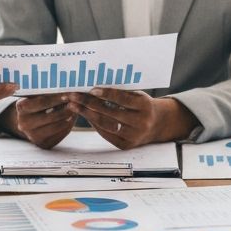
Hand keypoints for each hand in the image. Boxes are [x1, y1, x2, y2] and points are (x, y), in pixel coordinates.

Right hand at [0, 93, 77, 149]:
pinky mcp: (43, 143)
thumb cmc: (38, 101)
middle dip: (66, 108)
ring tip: (76, 108)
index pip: (42, 102)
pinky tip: (71, 117)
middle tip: (78, 101)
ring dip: (69, 116)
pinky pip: (59, 134)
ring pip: (57, 126)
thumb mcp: (38, 94)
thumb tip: (68, 84)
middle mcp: (23, 123)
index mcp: (21, 107)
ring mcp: (32, 136)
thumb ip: (49, 90)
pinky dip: (68, 125)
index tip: (70, 93)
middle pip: (51, 116)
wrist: (30, 120)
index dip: (57, 98)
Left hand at [70, 89, 198, 148]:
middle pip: (110, 113)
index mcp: (145, 106)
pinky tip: (85, 115)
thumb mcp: (138, 95)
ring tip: (74, 106)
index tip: (91, 89)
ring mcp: (133, 136)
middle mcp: (140, 123)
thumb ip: (122, 92)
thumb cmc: (143, 105)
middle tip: (73, 97)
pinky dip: (94, 124)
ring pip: (106, 124)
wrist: (157, 125)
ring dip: (87, 114)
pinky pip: (106, 134)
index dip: (106, 93)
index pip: (122, 99)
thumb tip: (95, 86)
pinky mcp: (126, 145)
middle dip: (89, 104)